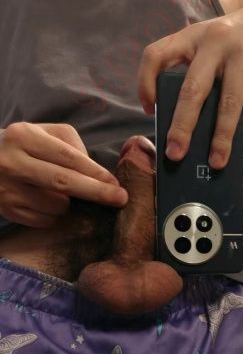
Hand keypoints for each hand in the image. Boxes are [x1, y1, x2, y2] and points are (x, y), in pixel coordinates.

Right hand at [0, 122, 127, 227]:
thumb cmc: (20, 145)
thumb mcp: (41, 133)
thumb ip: (70, 145)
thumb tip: (94, 172)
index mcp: (23, 136)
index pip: (67, 157)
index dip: (94, 172)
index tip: (115, 183)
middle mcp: (12, 162)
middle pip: (63, 182)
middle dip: (96, 192)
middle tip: (119, 199)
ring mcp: (6, 189)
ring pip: (56, 205)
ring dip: (69, 202)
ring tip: (60, 191)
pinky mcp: (6, 209)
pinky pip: (44, 220)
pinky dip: (53, 214)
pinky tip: (45, 201)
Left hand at [138, 0, 242, 167]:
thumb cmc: (234, 41)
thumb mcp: (208, 43)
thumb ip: (193, 72)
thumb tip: (187, 127)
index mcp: (191, 37)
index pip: (156, 55)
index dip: (145, 83)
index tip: (149, 111)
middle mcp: (214, 43)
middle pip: (193, 89)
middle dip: (182, 125)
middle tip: (175, 154)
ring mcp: (242, 55)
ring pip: (228, 103)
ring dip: (221, 137)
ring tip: (215, 163)